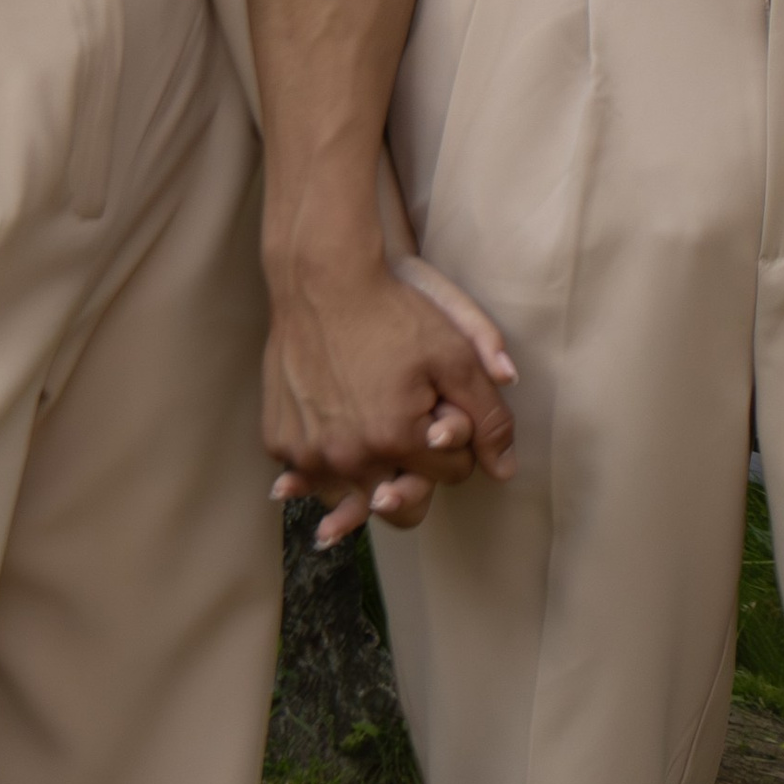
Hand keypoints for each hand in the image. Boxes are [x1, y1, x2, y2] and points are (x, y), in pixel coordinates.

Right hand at [264, 248, 515, 552]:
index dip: (453, 440)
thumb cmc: (392, 313)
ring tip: (370, 431)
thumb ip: (488, 418)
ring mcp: (307, 453)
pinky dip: (325, 459)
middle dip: (413, 473)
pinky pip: (311, 472)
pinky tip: (334, 428)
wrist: (320, 280)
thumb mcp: (454, 355)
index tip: (440, 406)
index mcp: (396, 440)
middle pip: (400, 503)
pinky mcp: (278, 442)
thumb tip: (505, 472)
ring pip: (353, 495)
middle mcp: (347, 458)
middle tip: (406, 427)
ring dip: (367, 472)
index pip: (450, 473)